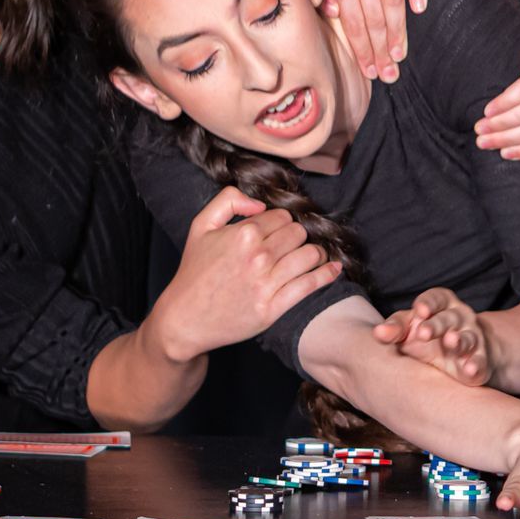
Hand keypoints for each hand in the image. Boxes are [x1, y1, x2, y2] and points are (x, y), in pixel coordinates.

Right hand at [148, 187, 343, 360]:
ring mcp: (266, 284)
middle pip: (299, 233)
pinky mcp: (272, 308)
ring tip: (313, 255)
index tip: (279, 231)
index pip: (282, 216)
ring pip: (309, 255)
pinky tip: (334, 268)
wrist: (185, 318)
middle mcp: (257, 257)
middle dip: (298, 236)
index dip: (282, 222)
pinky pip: (309, 285)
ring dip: (315, 252)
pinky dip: (327, 274)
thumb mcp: (201, 226)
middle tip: (293, 244)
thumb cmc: (194, 272)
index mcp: (243, 234)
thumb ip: (228, 200)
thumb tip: (261, 204)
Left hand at [370, 287, 491, 386]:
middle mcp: (459, 318)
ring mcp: (472, 338)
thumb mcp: (410, 328)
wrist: (461, 354)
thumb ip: (395, 328)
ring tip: (451, 343)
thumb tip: (377, 333)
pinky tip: (470, 369)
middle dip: (437, 325)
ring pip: (467, 337)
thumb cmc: (428, 336)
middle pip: (449, 318)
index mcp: (442, 304)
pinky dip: (475, 365)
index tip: (419, 310)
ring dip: (460, 341)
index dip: (428, 303)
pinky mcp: (479, 361)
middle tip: (423, 333)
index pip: (436, 298)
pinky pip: (479, 362)